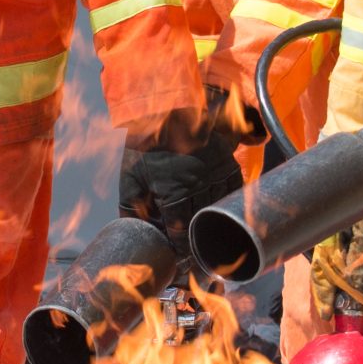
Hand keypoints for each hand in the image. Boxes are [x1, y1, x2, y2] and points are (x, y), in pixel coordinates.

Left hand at [119, 110, 243, 238]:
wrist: (169, 110)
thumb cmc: (147, 145)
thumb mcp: (131, 175)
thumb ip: (130, 206)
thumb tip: (131, 228)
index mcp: (175, 191)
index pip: (180, 231)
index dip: (179, 245)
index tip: (178, 253)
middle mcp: (200, 186)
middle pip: (200, 224)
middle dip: (194, 237)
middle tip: (191, 248)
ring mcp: (217, 174)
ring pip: (218, 210)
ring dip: (210, 221)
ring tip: (204, 230)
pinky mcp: (228, 164)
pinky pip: (232, 192)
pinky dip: (224, 203)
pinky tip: (216, 208)